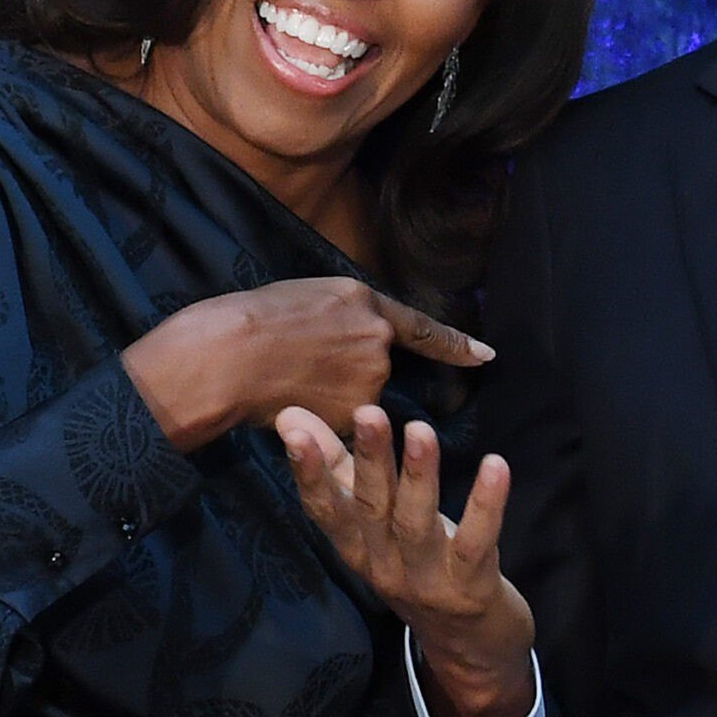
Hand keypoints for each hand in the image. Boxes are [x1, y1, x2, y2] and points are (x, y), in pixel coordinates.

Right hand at [121, 278, 491, 449]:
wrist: (229, 354)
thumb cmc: (253, 318)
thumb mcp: (307, 295)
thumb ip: (342, 314)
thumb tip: (350, 332)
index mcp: (363, 300)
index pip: (422, 326)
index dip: (456, 343)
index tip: (486, 356)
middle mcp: (376, 339)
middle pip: (376, 364)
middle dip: (347, 370)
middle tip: (302, 361)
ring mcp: (368, 379)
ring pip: (359, 396)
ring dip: (334, 394)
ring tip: (290, 378)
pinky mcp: (353, 414)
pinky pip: (345, 421)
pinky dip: (325, 416)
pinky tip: (294, 400)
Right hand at [276, 404, 537, 716]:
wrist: (470, 649)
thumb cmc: (420, 567)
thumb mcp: (376, 525)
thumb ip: (338, 469)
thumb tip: (293, 415)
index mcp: (358, 549)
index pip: (325, 509)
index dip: (308, 472)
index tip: (293, 430)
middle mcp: (384, 567)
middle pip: (372, 509)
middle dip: (368, 460)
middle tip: (367, 412)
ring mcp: (427, 582)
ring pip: (417, 525)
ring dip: (419, 476)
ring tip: (420, 431)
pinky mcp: (470, 588)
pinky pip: (476, 542)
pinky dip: (485, 504)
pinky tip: (496, 465)